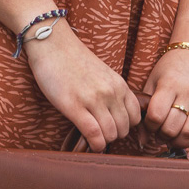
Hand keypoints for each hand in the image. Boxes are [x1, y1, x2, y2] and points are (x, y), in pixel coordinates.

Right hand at [24, 20, 142, 151]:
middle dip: (113, 135)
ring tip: (92, 136)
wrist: (53, 44)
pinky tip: (88, 143)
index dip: (125, 127)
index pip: (135, 117)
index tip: (112, 127)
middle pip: (124, 129)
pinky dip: (94, 144)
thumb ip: (112, 91)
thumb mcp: (103, 74)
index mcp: (119, 84)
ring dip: (103, 141)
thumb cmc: (74, 60)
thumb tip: (115, 116)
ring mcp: (93, 99)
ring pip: (110, 134)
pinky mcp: (74, 106)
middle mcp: (111, 92)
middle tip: (100, 133)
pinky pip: (94, 134)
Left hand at [139, 45, 188, 158]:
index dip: (150, 126)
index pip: (156, 115)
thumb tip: (141, 141)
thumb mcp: (153, 81)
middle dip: (163, 135)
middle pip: (172, 127)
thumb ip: (146, 109)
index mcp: (169, 84)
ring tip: (174, 139)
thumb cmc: (170, 68)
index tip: (151, 123)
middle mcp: (188, 92)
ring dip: (179, 142)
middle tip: (162, 132)